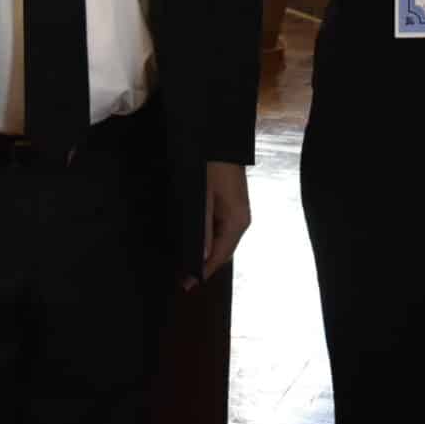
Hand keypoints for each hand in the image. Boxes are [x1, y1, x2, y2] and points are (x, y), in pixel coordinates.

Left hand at [186, 162, 250, 289]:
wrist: (220, 140)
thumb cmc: (211, 165)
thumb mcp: (203, 196)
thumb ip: (203, 226)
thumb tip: (202, 254)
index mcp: (237, 221)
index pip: (221, 256)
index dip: (204, 271)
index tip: (188, 283)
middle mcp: (242, 220)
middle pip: (224, 252)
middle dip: (205, 265)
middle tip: (183, 276)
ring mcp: (239, 213)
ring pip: (223, 242)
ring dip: (207, 253)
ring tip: (186, 262)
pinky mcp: (233, 206)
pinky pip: (222, 230)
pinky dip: (210, 240)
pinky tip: (197, 241)